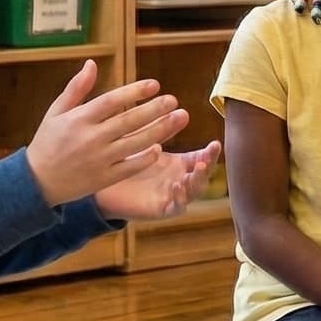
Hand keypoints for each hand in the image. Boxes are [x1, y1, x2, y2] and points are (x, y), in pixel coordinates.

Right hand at [28, 62, 185, 206]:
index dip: (134, 92)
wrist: (37, 181)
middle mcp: (91, 138)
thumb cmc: (48, 142)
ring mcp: (99, 159)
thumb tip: (92, 63)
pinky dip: (144, 159)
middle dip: (154, 110)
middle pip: (128, 121)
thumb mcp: (56, 111)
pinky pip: (129, 167)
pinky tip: (159, 148)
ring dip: (159, 130)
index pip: (111, 101)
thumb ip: (76, 88)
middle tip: (174, 100)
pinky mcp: (104, 178)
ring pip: (134, 143)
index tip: (155, 84)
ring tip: (178, 119)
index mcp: (80, 119)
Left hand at [96, 141, 220, 220]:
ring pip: (194, 192)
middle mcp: (180, 179)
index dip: (211, 153)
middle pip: (202, 175)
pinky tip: (177, 186)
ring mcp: (173, 196)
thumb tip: (181, 110)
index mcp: (180, 164)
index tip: (215, 143)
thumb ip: (161, 129)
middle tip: (207, 158)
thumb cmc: (125, 160)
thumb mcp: (144, 142)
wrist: (105, 185)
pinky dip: (180, 199)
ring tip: (196, 169)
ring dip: (197, 181)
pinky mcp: (161, 209)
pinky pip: (176, 207)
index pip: (202, 158)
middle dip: (207, 166)